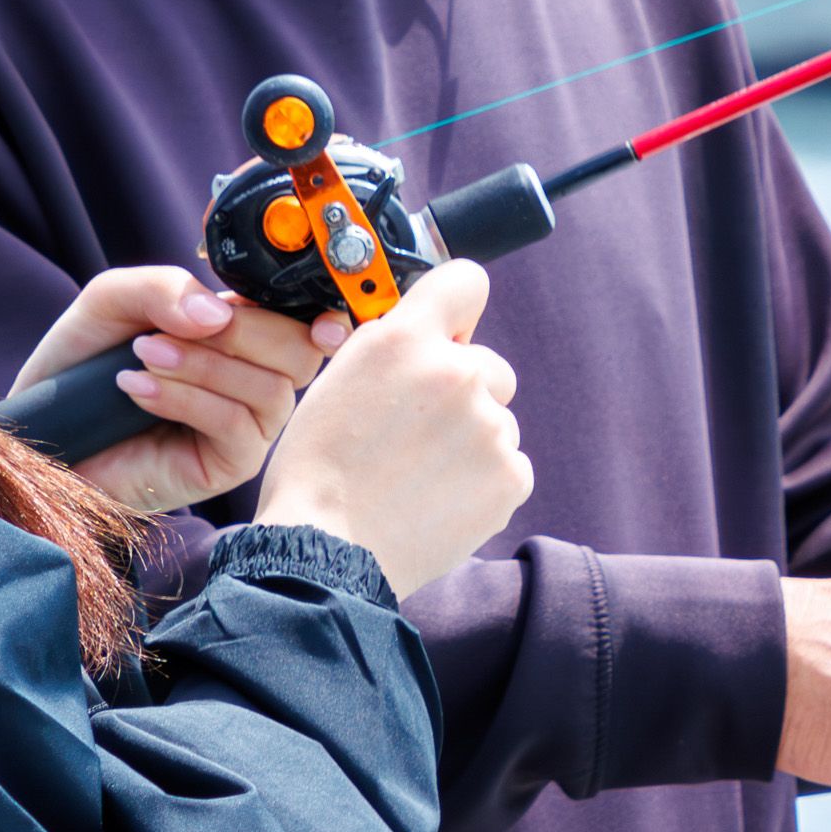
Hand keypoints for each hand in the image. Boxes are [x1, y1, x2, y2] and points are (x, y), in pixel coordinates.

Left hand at [8, 269, 342, 514]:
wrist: (45, 424)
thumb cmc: (84, 362)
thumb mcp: (113, 300)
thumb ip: (164, 286)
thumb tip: (220, 314)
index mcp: (245, 334)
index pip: (309, 321)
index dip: (327, 315)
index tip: (320, 316)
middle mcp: (257, 379)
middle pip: (300, 351)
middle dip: (242, 332)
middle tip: (173, 329)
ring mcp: (248, 426)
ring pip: (271, 389)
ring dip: (203, 366)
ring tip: (143, 358)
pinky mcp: (228, 465)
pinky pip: (236, 426)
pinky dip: (188, 399)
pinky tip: (139, 391)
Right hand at [255, 261, 532, 596]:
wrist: (328, 550)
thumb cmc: (319, 468)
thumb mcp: (339, 378)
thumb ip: (392, 347)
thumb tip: (432, 337)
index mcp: (405, 340)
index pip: (465, 282)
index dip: (457, 308)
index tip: (451, 330)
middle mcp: (458, 373)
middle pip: (487, 365)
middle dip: (462, 391)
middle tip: (414, 432)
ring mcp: (490, 426)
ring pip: (495, 419)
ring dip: (470, 440)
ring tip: (417, 475)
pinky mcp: (511, 476)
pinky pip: (508, 464)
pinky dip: (482, 481)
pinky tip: (438, 498)